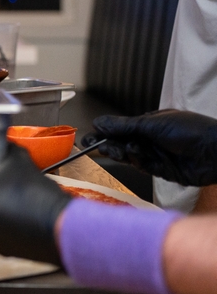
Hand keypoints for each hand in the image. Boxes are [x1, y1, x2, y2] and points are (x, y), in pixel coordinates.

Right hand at [94, 110, 216, 187]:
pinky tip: (135, 154)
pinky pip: (142, 166)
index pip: (122, 128)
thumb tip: (99, 122)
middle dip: (108, 143)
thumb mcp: (153, 124)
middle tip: (93, 146)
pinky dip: (136, 160)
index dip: (105, 132)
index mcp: (151, 123)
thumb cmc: (190, 130)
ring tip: (114, 149)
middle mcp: (152, 139)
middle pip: (123, 143)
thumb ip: (124, 126)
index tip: (89, 136)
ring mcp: (157, 155)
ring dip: (121, 151)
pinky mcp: (162, 171)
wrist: (216, 152)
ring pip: (130, 155)